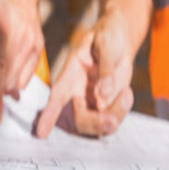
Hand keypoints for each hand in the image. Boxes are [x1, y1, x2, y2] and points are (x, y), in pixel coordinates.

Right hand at [36, 5, 134, 138]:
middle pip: (80, 121)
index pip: (56, 98)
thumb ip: (106, 66)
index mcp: (69, 76)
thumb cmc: (107, 36)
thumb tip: (104, 93)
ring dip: (114, 117)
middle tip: (113, 120)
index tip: (41, 133)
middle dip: (96, 124)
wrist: (119, 38)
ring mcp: (92, 102)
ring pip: (98, 125)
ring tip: (126, 94)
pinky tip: (127, 93)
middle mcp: (77, 93)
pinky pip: (113, 119)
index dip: (48, 116)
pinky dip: (122, 111)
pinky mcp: (106, 105)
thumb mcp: (106, 42)